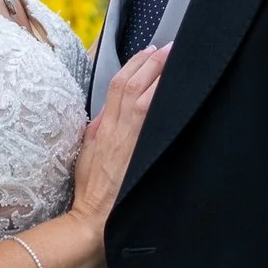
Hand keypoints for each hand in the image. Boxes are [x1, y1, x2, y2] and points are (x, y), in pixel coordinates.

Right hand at [71, 43, 166, 225]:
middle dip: (152, 63)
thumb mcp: (89, 151)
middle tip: (171, 48)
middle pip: (133, 85)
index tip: (150, 51)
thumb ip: (100, 128)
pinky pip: (153, 121)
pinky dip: (163, 102)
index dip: (134, 65)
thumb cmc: (91, 190)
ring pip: (145, 98)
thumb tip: (109, 111)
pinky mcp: (141, 154)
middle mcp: (116, 130)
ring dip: (160, 76)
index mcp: (102, 127)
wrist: (94, 220)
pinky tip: (177, 92)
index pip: (117, 85)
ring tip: (177, 59)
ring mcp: (129, 141)